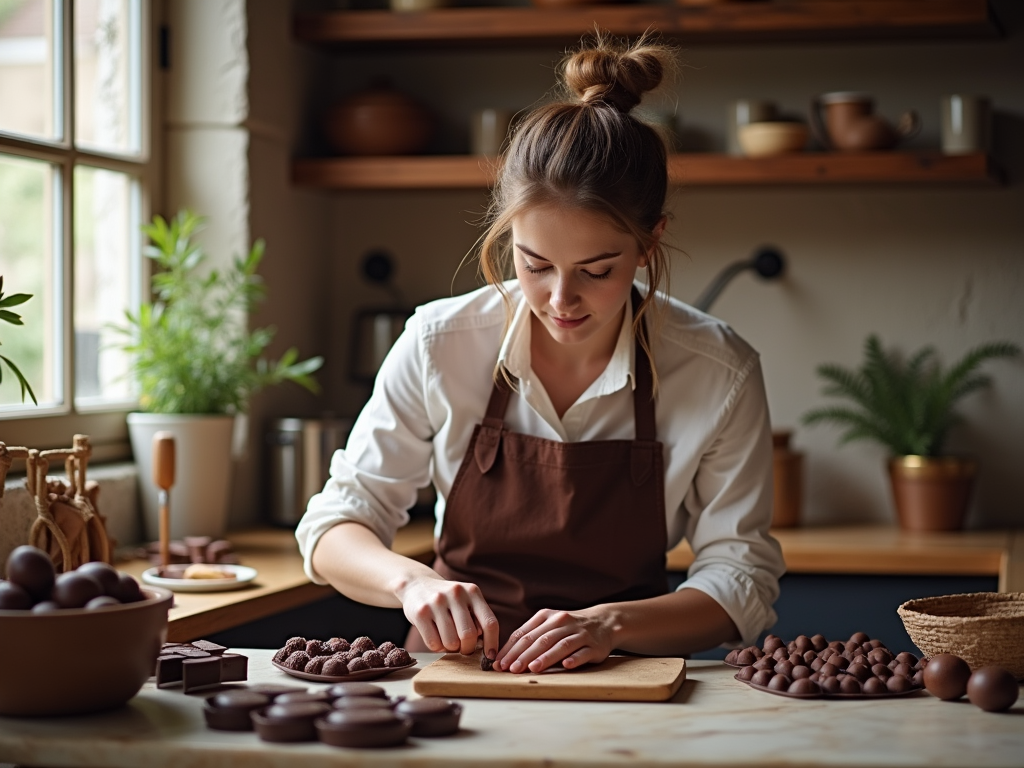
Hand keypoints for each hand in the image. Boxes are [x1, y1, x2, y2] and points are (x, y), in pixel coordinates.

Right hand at [396, 574, 498, 657]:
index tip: (490, 656)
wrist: (416, 585)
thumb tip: (486, 647)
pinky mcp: (420, 612)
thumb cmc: (447, 601)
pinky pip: (433, 643)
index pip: (489, 622)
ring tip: (448, 639)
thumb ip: (477, 620)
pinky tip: (436, 636)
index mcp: (472, 592)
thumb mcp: (466, 601)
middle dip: (467, 648)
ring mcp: (437, 602)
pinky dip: (437, 647)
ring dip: (451, 648)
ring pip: (451, 642)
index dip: (492, 643)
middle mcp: (456, 593)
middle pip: (469, 635)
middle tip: (463, 648)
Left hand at [495, 607, 615, 673]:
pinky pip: (583, 652)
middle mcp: (562, 622)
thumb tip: (505, 657)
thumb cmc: (568, 628)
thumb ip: (529, 637)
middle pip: (540, 640)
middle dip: (523, 655)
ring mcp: (579, 633)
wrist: (603, 622)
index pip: (525, 633)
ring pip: (560, 645)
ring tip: (533, 668)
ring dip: (546, 657)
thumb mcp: (549, 625)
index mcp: (547, 617)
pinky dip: (574, 658)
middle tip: (511, 669)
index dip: (511, 649)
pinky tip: (566, 665)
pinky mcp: (594, 646)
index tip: (499, 663)